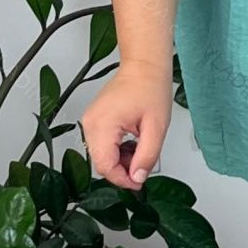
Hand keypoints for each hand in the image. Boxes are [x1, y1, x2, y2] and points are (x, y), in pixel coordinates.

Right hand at [80, 58, 173, 189]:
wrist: (144, 65)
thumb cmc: (151, 87)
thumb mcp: (157, 126)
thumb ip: (147, 156)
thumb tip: (137, 178)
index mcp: (103, 124)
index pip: (105, 166)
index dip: (123, 179)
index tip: (139, 181)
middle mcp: (90, 123)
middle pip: (101, 162)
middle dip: (123, 168)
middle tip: (143, 162)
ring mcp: (90, 120)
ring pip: (101, 155)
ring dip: (120, 159)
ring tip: (139, 147)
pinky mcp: (93, 119)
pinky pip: (101, 144)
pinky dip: (116, 148)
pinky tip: (131, 141)